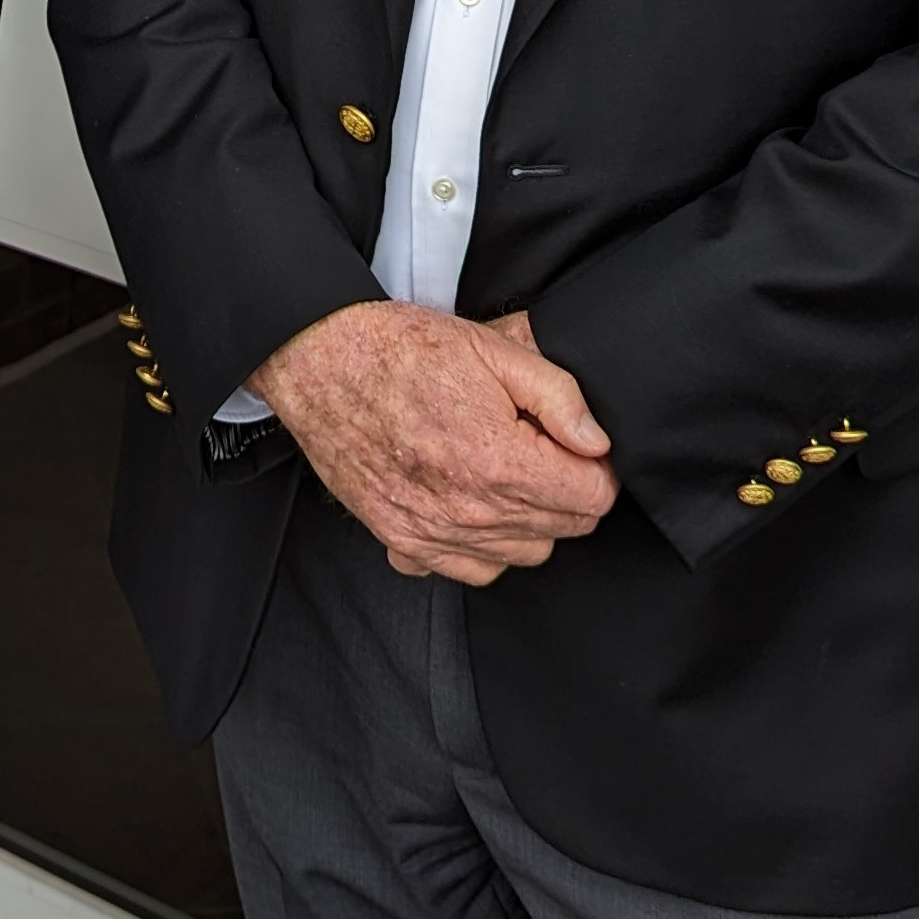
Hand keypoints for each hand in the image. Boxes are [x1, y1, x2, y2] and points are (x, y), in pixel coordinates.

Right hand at [250, 302, 615, 585]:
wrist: (321, 361)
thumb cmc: (401, 350)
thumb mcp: (493, 348)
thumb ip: (559, 396)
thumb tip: (597, 441)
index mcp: (499, 462)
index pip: (592, 499)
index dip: (594, 465)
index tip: (575, 443)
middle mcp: (468, 510)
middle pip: (563, 530)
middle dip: (564, 488)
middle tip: (535, 444)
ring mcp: (432, 532)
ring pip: (521, 555)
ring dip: (526, 519)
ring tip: (501, 468)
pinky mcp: (400, 540)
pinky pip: (467, 570)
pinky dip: (478, 545)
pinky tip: (467, 500)